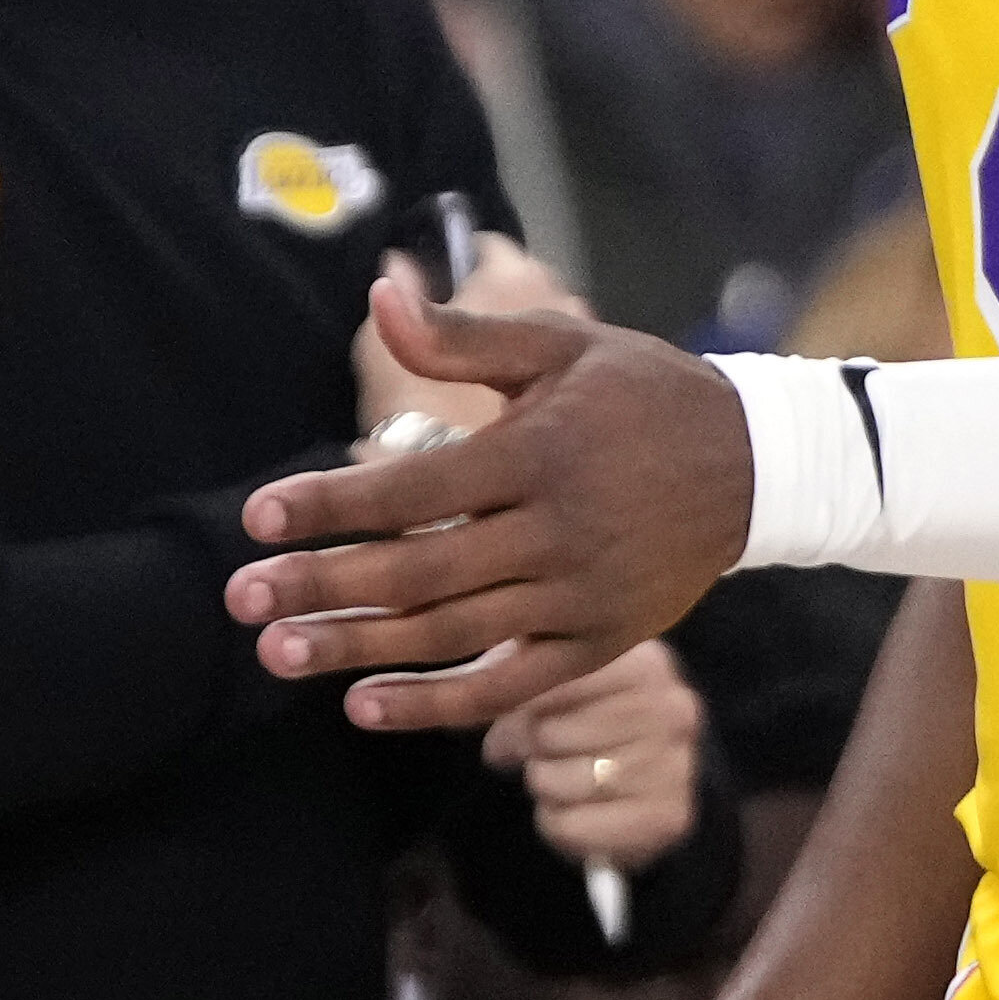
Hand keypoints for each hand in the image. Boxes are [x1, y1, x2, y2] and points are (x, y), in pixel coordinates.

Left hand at [232, 272, 752, 731]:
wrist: (756, 466)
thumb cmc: (640, 394)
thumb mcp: (559, 347)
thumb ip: (463, 336)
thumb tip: (379, 293)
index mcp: (537, 451)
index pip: (412, 486)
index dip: (331, 504)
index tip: (258, 516)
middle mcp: (555, 531)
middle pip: (418, 570)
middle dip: (321, 585)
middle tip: (242, 598)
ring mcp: (579, 595)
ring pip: (451, 634)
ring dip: (358, 648)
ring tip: (277, 653)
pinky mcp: (599, 643)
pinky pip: (508, 683)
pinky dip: (437, 704)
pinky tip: (364, 706)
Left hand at [489, 638, 702, 869]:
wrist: (654, 783)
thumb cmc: (599, 725)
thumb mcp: (569, 685)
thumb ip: (527, 679)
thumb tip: (475, 696)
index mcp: (646, 662)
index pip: (554, 680)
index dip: (519, 706)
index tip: (512, 721)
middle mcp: (671, 710)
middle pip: (550, 732)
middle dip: (526, 748)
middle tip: (532, 755)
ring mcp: (675, 767)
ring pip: (557, 780)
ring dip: (542, 785)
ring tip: (555, 780)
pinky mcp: (667, 819)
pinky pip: (571, 825)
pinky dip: (554, 825)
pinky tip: (567, 813)